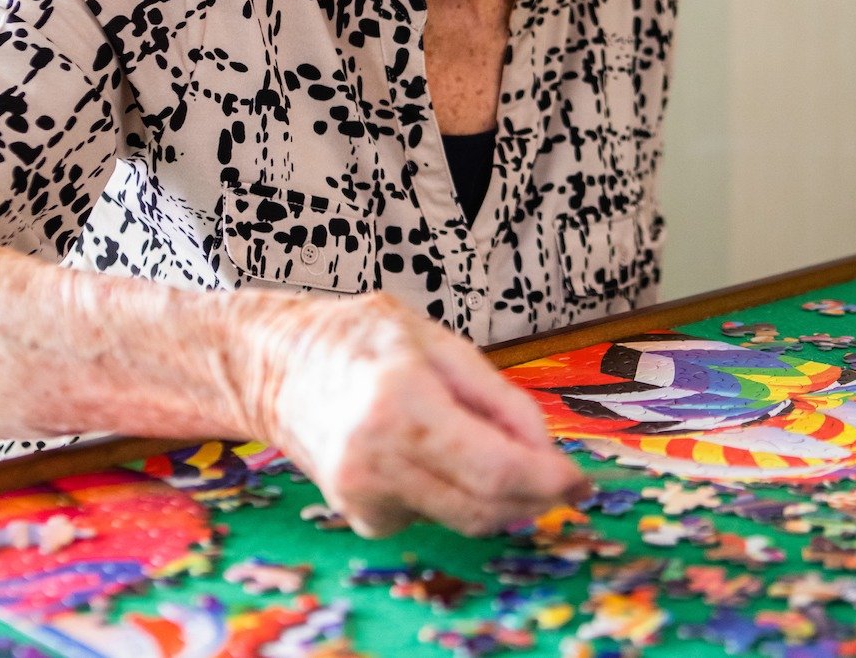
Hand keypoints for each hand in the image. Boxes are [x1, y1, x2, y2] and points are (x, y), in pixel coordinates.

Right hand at [233, 291, 586, 537]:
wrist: (275, 364)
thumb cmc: (359, 337)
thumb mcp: (437, 339)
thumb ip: (496, 395)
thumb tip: (544, 449)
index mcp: (401, 401)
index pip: (493, 467)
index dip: (547, 480)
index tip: (580, 480)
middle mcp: (377, 458)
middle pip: (484, 505)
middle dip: (534, 495)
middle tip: (562, 475)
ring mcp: (363, 494)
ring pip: (464, 518)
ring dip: (498, 494)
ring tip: (491, 444)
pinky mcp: (360, 515)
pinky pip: (433, 514)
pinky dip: (454, 491)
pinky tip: (435, 451)